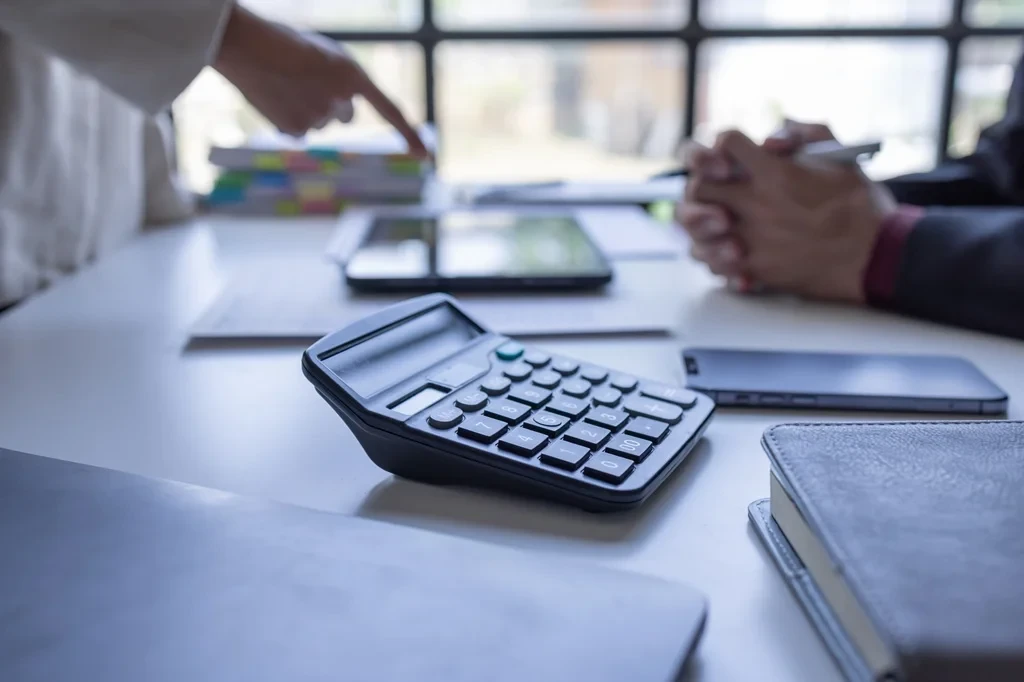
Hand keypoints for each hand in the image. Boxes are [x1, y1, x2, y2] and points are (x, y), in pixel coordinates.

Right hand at [214, 5, 427, 156]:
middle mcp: (342, 99)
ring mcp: (320, 117)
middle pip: (344, 115)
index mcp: (353, 74)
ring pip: (318, 122)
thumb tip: (341, 116)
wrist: (245, 44)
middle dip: (332, 105)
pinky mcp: (296, 130)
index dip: (409, 134)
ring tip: (283, 83)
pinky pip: (298, 132)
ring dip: (304, 108)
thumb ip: (342, 83)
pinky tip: (273, 98)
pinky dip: (287, 120)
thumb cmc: (282, 42)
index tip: (426, 156)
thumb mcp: (324, 55)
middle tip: (305, 81)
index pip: (390, 110)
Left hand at [685, 129, 895, 302]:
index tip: (733, 155)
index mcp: (775, 172)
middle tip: (717, 188)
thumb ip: (806, 133)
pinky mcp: (754, 268)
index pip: (725, 142)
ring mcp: (752, 238)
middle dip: (704, 183)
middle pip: (699, 186)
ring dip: (701, 221)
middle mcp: (756, 204)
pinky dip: (711, 253)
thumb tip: (775, 134)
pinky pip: (710, 260)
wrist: (875, 256)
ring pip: (695, 228)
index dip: (725, 144)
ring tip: (717, 220)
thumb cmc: (861, 206)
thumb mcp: (840, 156)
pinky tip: (724, 247)